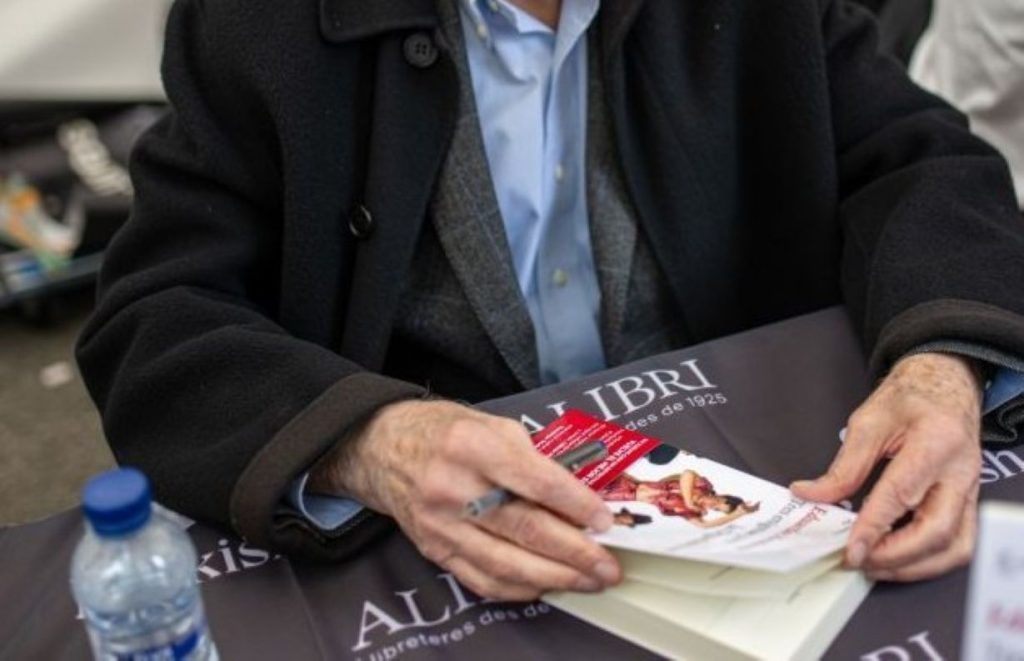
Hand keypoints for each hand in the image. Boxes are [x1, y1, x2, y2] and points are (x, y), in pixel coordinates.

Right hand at [309, 400, 620, 599]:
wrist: (381, 448)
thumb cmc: (445, 432)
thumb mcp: (492, 425)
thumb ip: (533, 458)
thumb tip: (578, 499)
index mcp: (472, 445)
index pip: (533, 480)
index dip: (574, 504)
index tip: (603, 520)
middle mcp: (453, 487)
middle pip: (523, 528)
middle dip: (574, 552)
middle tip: (608, 565)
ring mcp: (440, 524)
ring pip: (505, 562)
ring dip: (555, 577)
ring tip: (589, 581)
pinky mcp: (434, 549)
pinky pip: (481, 579)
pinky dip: (520, 587)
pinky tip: (548, 584)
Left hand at [791, 352, 982, 580]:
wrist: (944, 388)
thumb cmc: (909, 399)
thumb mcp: (868, 421)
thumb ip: (844, 465)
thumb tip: (811, 495)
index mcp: (936, 442)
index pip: (902, 494)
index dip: (874, 527)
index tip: (851, 550)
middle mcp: (961, 471)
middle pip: (937, 531)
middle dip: (895, 555)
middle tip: (858, 561)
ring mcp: (969, 491)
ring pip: (954, 547)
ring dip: (912, 566)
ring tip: (873, 566)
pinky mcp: (968, 503)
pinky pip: (956, 544)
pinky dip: (926, 560)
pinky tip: (895, 558)